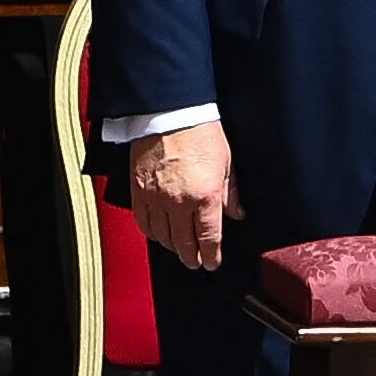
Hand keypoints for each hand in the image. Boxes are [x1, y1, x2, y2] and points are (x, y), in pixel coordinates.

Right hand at [131, 122, 241, 269]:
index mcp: (205, 196)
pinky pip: (143, 222)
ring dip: (172, 246)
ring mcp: (156, 198)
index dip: (211, 256)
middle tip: (196, 261)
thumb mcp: (226, 163)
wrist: (170, 112)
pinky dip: (151, 232)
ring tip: (179, 249)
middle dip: (191, 257)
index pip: (208, 239)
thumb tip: (237, 214)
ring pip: (162, 237)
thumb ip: (231, 194)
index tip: (212, 263)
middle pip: (184, 243)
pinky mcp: (139, 191)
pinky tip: (158, 234)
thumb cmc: (200, 131)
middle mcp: (180, 202)